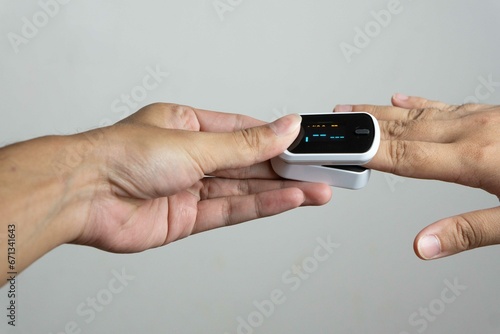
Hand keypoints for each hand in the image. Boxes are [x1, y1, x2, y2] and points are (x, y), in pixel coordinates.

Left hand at [0, 103, 330, 280]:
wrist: (85, 196)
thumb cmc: (124, 155)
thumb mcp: (197, 143)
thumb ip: (246, 144)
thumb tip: (284, 127)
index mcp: (188, 126)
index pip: (243, 131)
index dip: (276, 137)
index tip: (305, 142)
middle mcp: (189, 158)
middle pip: (247, 163)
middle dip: (284, 168)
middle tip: (319, 170)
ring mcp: (189, 189)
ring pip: (244, 189)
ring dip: (281, 190)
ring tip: (316, 189)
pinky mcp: (187, 218)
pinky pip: (231, 210)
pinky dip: (261, 206)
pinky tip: (288, 201)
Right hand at [335, 95, 499, 259]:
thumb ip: (469, 232)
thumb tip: (425, 245)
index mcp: (477, 158)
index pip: (407, 157)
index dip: (369, 154)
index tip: (340, 153)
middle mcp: (474, 131)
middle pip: (403, 130)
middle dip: (362, 129)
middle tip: (332, 127)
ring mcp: (481, 118)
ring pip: (418, 114)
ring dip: (380, 113)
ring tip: (352, 112)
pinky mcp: (490, 113)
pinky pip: (444, 105)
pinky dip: (416, 103)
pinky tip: (400, 99)